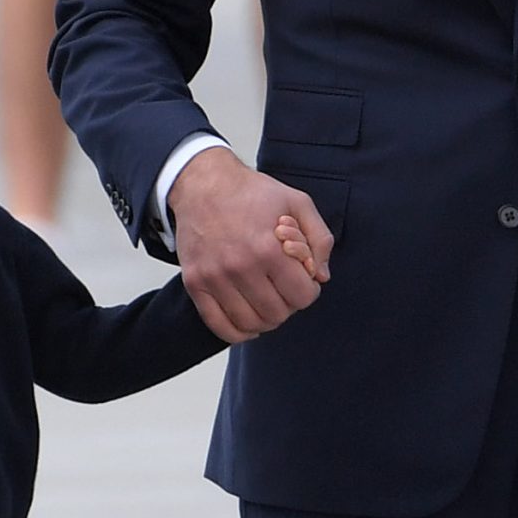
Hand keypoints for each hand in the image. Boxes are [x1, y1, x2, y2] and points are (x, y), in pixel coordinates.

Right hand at [170, 148, 331, 342]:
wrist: (203, 184)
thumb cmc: (252, 193)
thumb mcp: (298, 203)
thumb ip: (320, 239)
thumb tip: (321, 276)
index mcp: (269, 248)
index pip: (302, 296)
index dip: (309, 291)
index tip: (303, 280)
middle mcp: (240, 267)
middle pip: (278, 313)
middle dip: (289, 305)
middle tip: (285, 289)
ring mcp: (214, 277)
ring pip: (251, 324)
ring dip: (266, 319)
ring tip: (268, 300)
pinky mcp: (195, 283)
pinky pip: (219, 326)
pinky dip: (238, 332)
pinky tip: (249, 322)